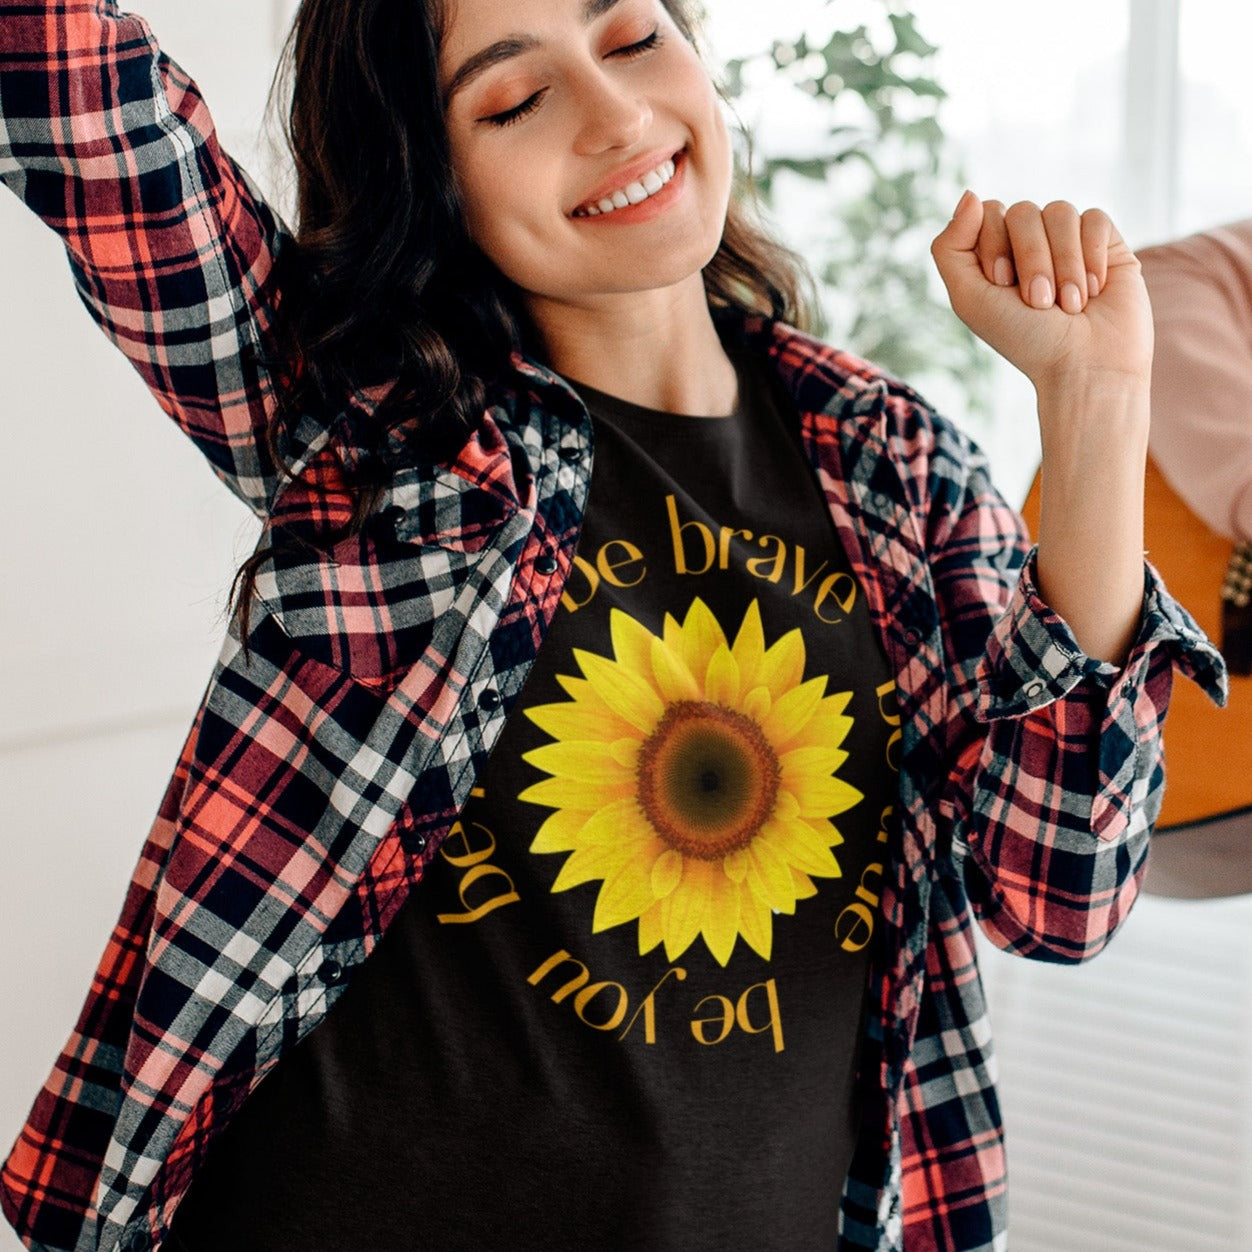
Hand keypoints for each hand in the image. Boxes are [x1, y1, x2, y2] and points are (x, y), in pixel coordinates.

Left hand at [931, 192, 1153, 396]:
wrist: (1084, 366)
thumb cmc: (1025, 339)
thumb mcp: (970, 299)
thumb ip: (951, 248)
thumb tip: (970, 194)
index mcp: (996, 253)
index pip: (988, 212)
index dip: (994, 245)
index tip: (1001, 284)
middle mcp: (1030, 243)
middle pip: (1023, 211)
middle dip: (1030, 259)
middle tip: (1039, 302)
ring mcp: (1069, 240)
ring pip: (1060, 211)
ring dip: (1063, 264)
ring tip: (1070, 305)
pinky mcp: (1107, 242)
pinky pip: (1095, 219)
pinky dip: (1090, 257)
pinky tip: (1094, 290)